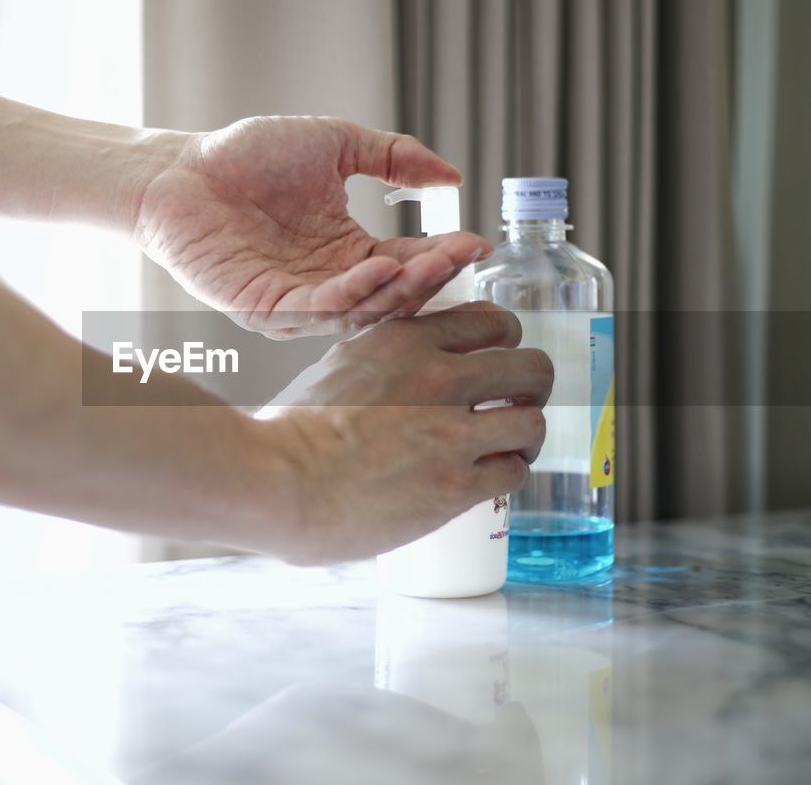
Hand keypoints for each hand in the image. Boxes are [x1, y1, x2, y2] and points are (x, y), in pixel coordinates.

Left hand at [134, 116, 491, 337]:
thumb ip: (394, 158)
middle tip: (461, 256)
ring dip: (397, 289)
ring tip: (428, 262)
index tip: (476, 241)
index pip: (407, 263)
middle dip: (430, 277)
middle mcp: (328, 284)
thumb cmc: (248, 156)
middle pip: (392, 295)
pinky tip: (378, 268)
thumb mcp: (336, 146)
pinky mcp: (263, 309)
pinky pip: (315, 310)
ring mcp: (297, 302)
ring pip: (360, 310)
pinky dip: (350, 293)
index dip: (442, 255)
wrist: (182, 168)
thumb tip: (452, 175)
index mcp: (347, 252)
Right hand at [257, 302, 553, 563]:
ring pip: (532, 422)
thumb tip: (411, 358)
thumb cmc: (290, 432)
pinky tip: (489, 477)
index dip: (503, 344)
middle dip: (530, 385)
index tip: (499, 361)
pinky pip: (514, 472)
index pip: (491, 323)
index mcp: (406, 341)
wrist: (278, 483)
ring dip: (526, 434)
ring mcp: (451, 435)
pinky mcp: (455, 486)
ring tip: (510, 446)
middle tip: (519, 401)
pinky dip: (507, 473)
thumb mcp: (338, 364)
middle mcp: (437, 379)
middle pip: (530, 367)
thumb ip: (385, 355)